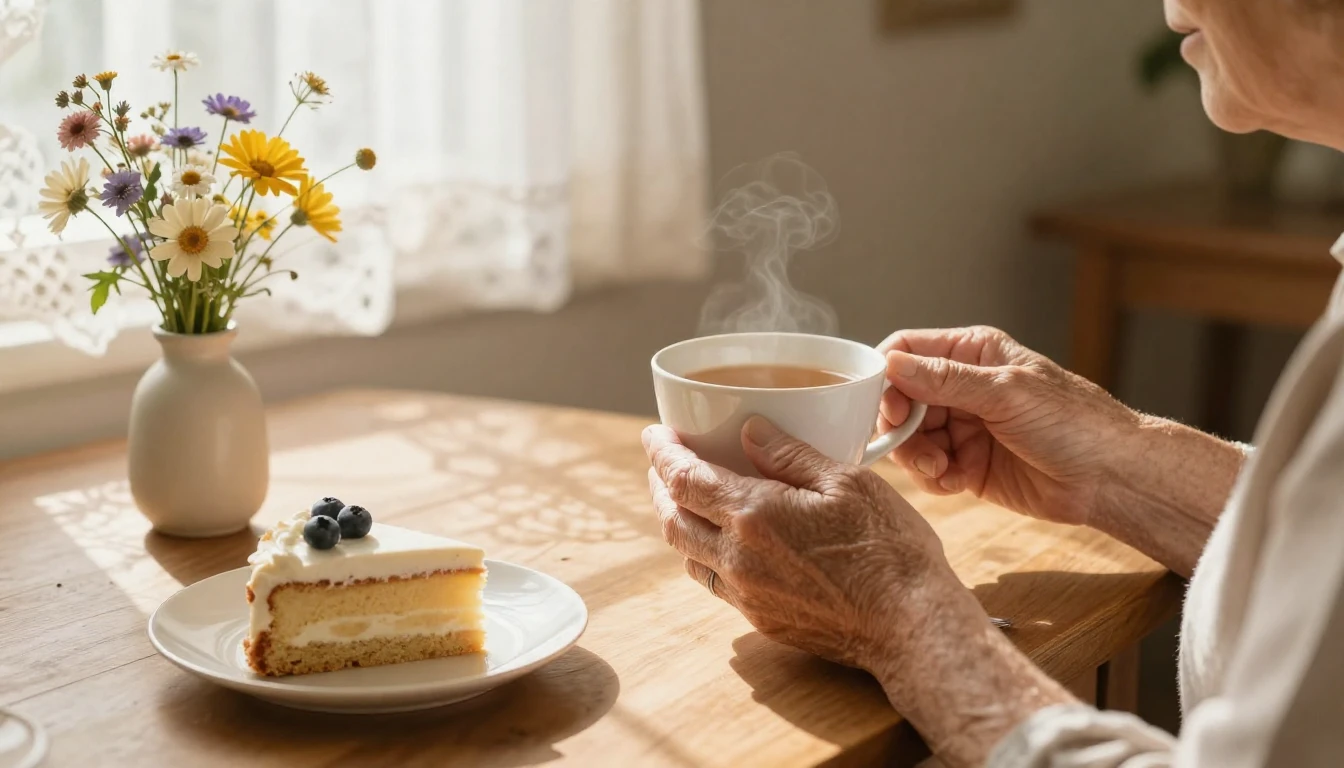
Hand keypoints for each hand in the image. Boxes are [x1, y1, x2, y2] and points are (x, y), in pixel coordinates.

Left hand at [641, 417, 984, 673]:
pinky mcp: (763, 618)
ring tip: (688, 499)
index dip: (662, 454)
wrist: (911, 627)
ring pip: (689, 555)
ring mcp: (748, 594)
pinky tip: (725, 541)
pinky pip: (716, 582)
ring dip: (679, 523)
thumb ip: (790, 454)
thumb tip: (748, 430)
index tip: (655, 435)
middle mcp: (738, 558)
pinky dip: (706, 554)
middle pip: (672, 520)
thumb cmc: (889, 550)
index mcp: (754, 516)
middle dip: (660, 488)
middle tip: (664, 464)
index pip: (683, 479)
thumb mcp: (847, 482)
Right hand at [877, 326, 1139, 526]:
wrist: (1110, 478)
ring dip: (916, 457)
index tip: (886, 406)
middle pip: (901, 400)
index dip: (887, 377)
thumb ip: (945, 380)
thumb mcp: (1006, 392)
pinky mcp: (967, 464)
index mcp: (972, 353)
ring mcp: (964, 426)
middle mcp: (962, 387)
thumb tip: (892, 366)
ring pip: (910, 438)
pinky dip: (934, 479)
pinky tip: (957, 482)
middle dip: (901, 427)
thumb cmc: (1074, 423)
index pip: (907, 351)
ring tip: (941, 470)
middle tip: (913, 447)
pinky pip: (929, 469)